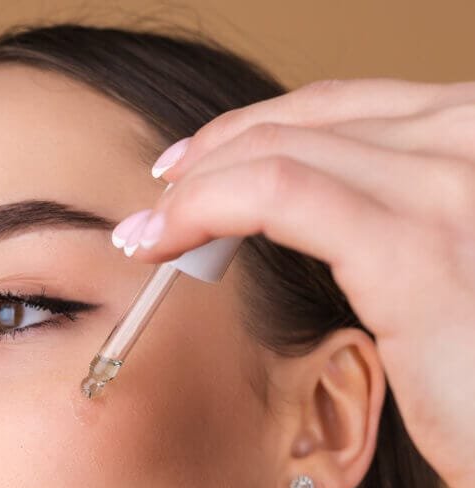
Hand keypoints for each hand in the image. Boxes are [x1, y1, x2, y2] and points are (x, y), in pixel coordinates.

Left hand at [119, 78, 474, 487]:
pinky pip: (277, 195)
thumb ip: (404, 228)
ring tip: (147, 231)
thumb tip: (330, 218)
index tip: (193, 168)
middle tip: (157, 200)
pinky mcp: (417, 251)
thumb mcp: (458, 276)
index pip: (352, 109)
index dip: (257, 128)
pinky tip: (160, 242)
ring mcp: (453, 187)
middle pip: (312, 120)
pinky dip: (203, 208)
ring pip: (281, 150)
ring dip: (195, 187)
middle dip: (216, 153)